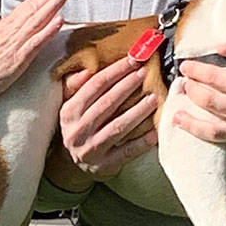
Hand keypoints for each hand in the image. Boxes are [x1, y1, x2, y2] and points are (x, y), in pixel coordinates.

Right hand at [0, 0, 70, 102]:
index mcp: (2, 26)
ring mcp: (14, 44)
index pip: (26, 5)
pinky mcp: (18, 58)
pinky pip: (36, 42)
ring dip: (52, 5)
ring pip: (37, 20)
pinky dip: (47, 31)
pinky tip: (59, 21)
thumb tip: (3, 23)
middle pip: (33, 7)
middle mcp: (9, 31)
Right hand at [47, 56, 158, 188]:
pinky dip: (143, 141)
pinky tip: (156, 131)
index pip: (94, 86)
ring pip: (119, 126)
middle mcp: (77, 130)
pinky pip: (128, 151)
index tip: (132, 60)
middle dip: (128, 86)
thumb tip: (87, 69)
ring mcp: (91, 149)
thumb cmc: (78, 127)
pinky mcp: (105, 165)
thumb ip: (75, 86)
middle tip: (145, 73)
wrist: (74, 165)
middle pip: (107, 103)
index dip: (115, 71)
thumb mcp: (70, 106)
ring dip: (138, 111)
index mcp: (69, 112)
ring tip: (154, 98)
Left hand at [172, 33, 225, 158]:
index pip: (211, 77)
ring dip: (191, 124)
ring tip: (177, 118)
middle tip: (182, 86)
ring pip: (211, 131)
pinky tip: (203, 154)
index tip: (185, 67)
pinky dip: (218, 156)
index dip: (194, 71)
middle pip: (207, 101)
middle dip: (190, 92)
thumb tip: (219, 46)